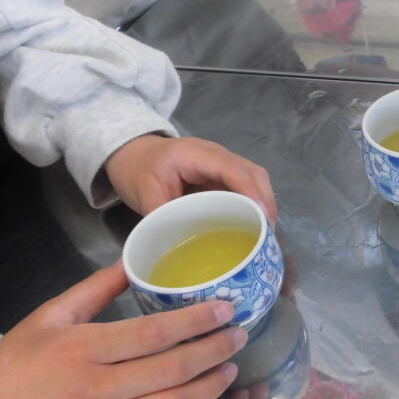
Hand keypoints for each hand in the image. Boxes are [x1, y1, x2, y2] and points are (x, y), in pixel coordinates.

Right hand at [0, 262, 246, 398]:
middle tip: (239, 337)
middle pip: (172, 368)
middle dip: (214, 351)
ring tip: (230, 371)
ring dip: (208, 389)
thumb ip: (96, 289)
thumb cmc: (16, 363)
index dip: (197, 321)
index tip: (226, 310)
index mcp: (85, 348)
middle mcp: (98, 388)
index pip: (155, 332)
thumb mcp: (50, 316)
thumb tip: (135, 261)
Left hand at [105, 135, 275, 221]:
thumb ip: (163, 215)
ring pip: (254, 178)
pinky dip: (254, 204)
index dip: (250, 191)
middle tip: (267, 233)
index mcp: (196, 154)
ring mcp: (222, 164)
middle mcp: (216, 155)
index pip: (232, 168)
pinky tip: (254, 225)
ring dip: (264, 203)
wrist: (132, 154)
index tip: (262, 216)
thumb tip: (180, 244)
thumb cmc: (137, 169)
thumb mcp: (144, 193)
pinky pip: (246, 186)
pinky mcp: (223, 175)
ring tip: (265, 232)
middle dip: (265, 200)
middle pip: (253, 172)